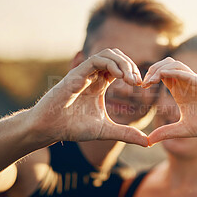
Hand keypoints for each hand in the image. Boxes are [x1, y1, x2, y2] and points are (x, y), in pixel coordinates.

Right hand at [28, 49, 148, 146]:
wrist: (49, 129)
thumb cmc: (72, 127)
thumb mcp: (106, 131)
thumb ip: (126, 133)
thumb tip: (147, 142)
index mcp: (100, 84)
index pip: (120, 68)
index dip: (133, 72)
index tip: (142, 85)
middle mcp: (93, 76)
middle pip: (116, 57)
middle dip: (130, 65)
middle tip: (138, 81)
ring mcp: (84, 73)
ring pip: (107, 54)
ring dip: (123, 63)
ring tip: (131, 79)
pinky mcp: (75, 74)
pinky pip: (95, 60)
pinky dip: (110, 64)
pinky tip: (120, 77)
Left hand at [142, 57, 196, 144]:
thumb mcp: (183, 130)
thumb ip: (166, 133)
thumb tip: (148, 141)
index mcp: (179, 91)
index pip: (161, 75)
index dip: (150, 77)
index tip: (142, 87)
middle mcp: (185, 83)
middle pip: (165, 65)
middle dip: (152, 69)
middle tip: (144, 82)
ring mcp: (194, 82)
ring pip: (174, 64)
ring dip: (160, 68)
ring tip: (150, 80)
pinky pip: (186, 72)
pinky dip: (173, 72)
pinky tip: (163, 77)